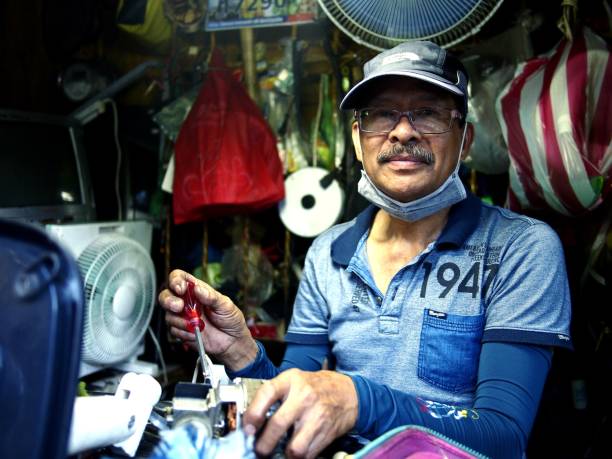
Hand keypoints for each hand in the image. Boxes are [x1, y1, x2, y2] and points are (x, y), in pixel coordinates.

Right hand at [158, 269, 257, 370]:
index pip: (179, 278)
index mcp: (197, 290)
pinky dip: (184, 333)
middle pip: (166, 295)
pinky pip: (173, 330)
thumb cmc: (230, 319)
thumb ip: (211, 297)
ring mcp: (183, 316)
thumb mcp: (225, 305)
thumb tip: (198, 289)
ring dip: (179, 321)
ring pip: (168, 314)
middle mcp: (187, 301)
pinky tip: (195, 333)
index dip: (175, 281)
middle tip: (179, 307)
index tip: (181, 289)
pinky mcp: (181, 331)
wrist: (232, 342)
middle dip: (169, 300)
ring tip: (196, 325)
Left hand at [243, 369, 358, 458]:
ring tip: (280, 451)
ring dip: (284, 454)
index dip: (253, 413)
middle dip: (263, 444)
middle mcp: (304, 396)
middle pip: (278, 425)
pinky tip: (297, 449)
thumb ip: (274, 394)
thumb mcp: (294, 380)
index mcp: (292, 380)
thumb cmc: (316, 387)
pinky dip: (300, 456)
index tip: (248, 428)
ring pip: (294, 447)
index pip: (267, 393)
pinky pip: (308, 454)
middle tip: (259, 449)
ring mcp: (317, 415)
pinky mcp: (327, 432)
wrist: (348, 392)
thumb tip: (250, 418)